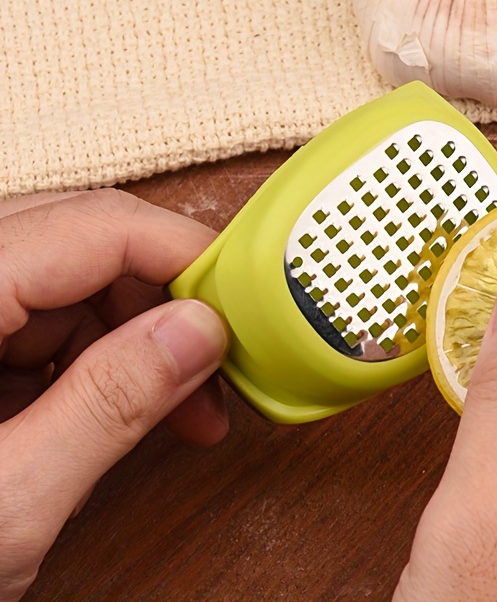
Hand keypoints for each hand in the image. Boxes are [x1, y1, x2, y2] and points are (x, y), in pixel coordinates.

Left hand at [0, 190, 227, 601]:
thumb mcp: (4, 505)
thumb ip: (108, 407)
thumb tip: (197, 332)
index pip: (93, 226)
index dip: (180, 252)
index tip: (238, 299)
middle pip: (87, 241)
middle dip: (163, 301)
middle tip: (214, 361)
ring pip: (74, 279)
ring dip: (138, 336)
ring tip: (181, 408)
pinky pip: (48, 319)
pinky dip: (97, 360)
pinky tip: (120, 413)